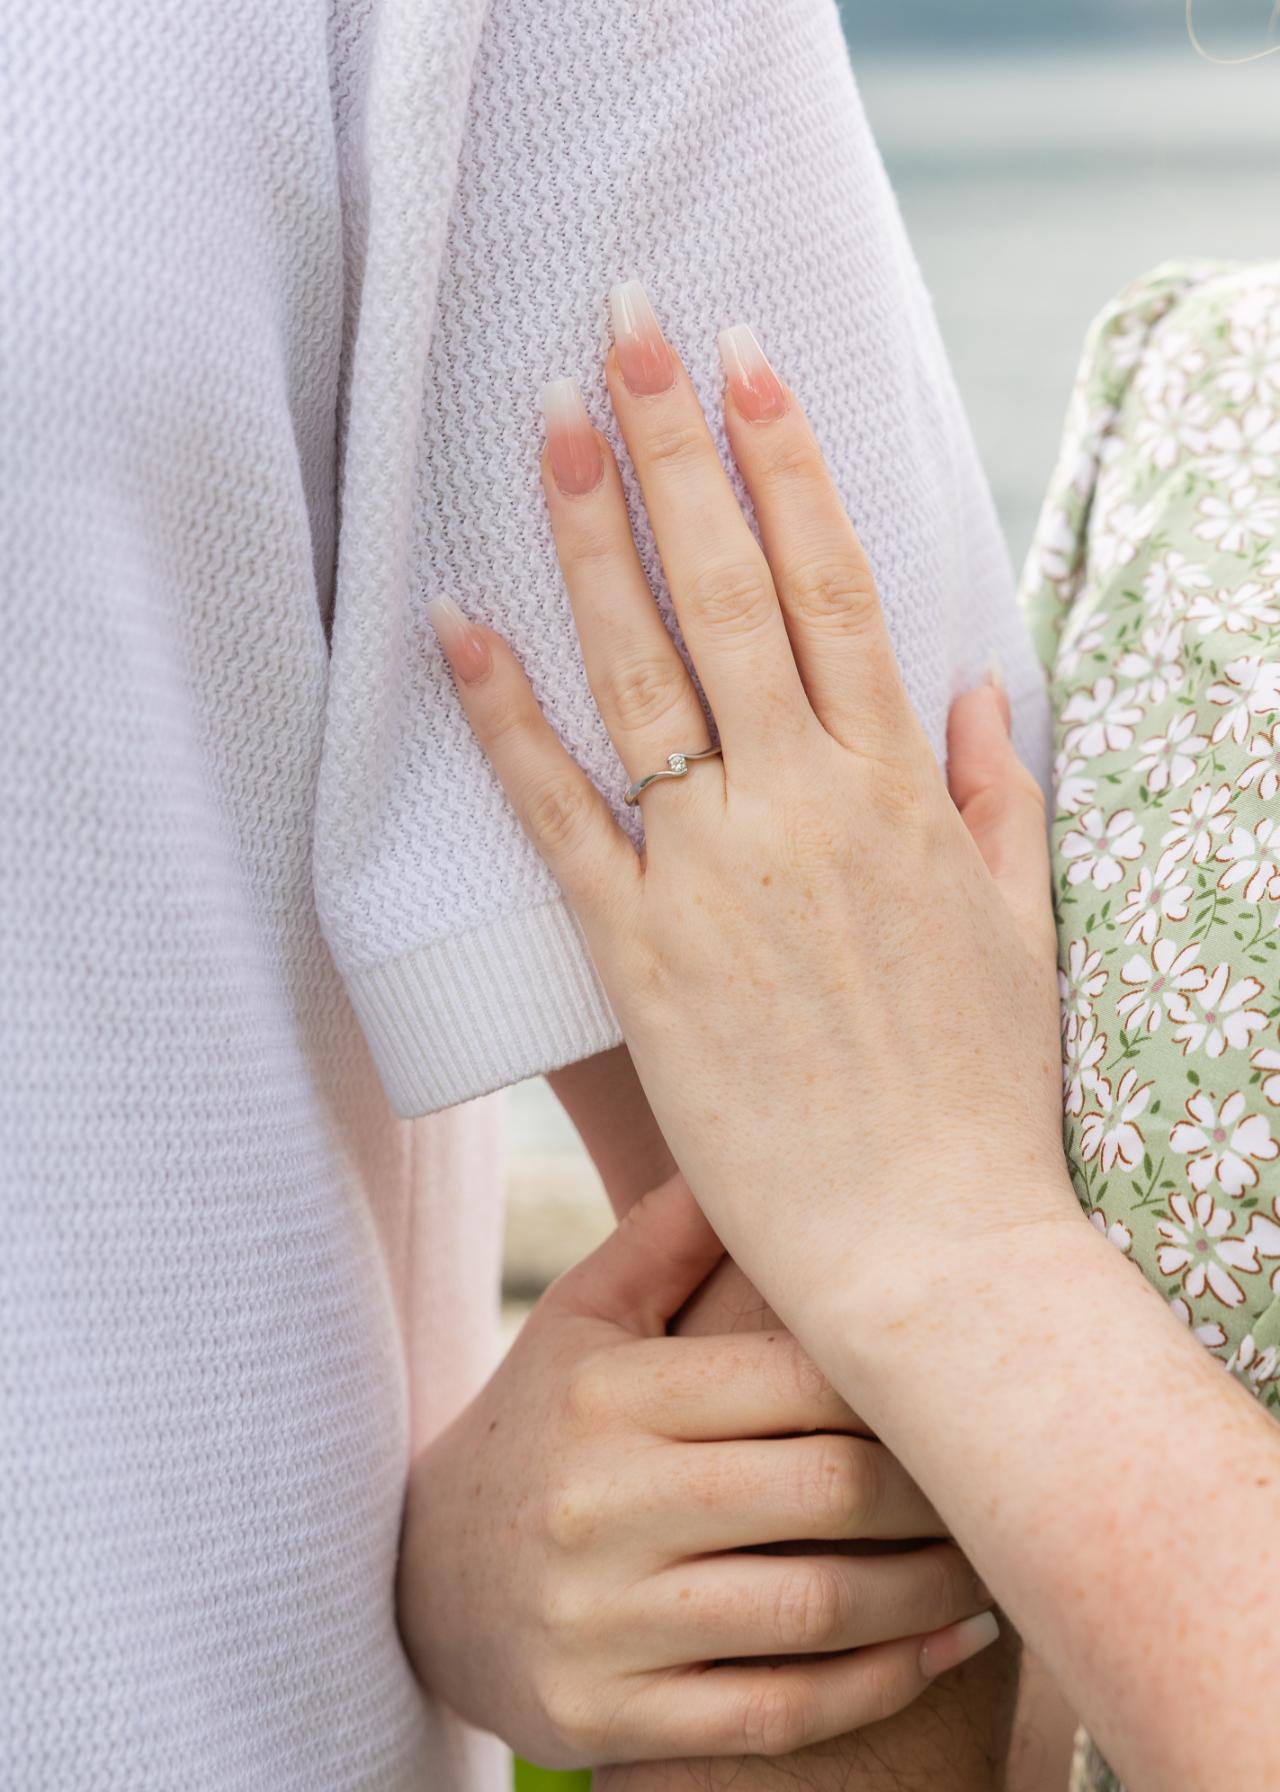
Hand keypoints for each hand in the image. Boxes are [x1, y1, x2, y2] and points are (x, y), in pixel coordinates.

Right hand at [397, 1176, 997, 1768]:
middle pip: (826, 1493)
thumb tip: (760, 1138)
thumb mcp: (580, 1319)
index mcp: (608, 1392)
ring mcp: (598, 1621)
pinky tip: (942, 1650)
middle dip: (938, 1495)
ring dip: (930, 1595)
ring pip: (813, 1612)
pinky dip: (878, 1687)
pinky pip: (775, 1712)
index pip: (798, 1379)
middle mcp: (597, 1502)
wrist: (425, 1581)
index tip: (974, 1386)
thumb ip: (667, 1238)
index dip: (903, 1387)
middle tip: (1006, 1481)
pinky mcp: (603, 1718)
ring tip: (994, 1569)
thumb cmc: (537, 1426)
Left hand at [426, 287, 1070, 1329]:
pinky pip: (560, 814)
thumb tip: (972, 689)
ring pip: (643, 672)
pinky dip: (505, 716)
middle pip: (731, 591)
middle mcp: (807, 807)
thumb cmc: (980, 1095)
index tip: (742, 361)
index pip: (838, 584)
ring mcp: (718, 876)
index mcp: (901, 790)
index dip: (786, 461)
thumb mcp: (1019, 927)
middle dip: (677, 445)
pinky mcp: (642, 958)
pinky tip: (456, 624)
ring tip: (550, 421)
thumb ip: (996, 798)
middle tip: (625, 327)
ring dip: (592, 537)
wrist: (929, 1251)